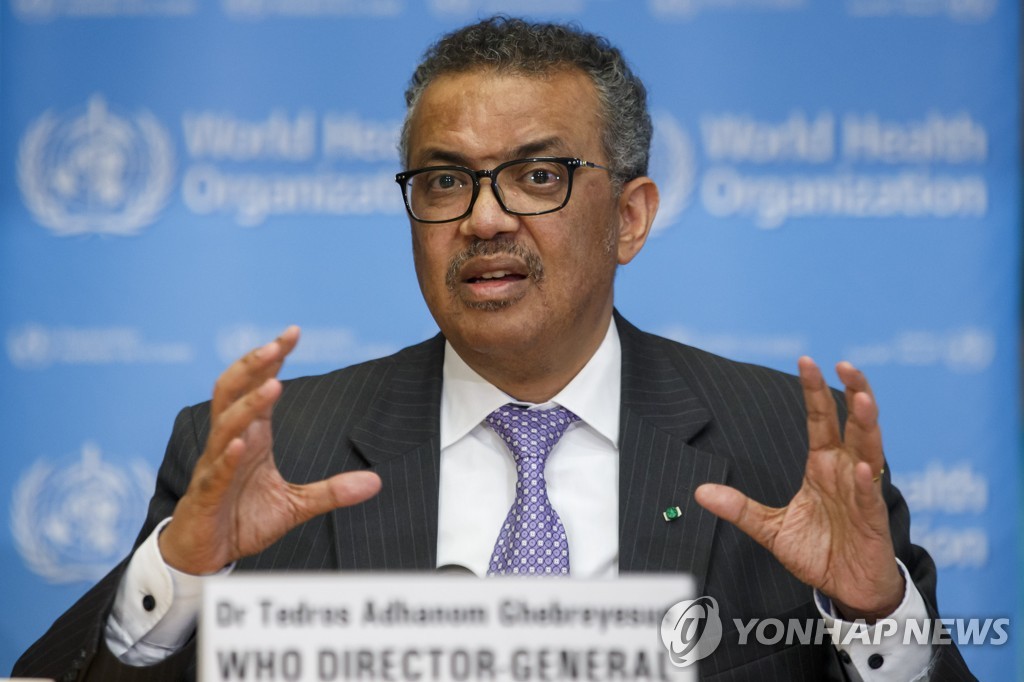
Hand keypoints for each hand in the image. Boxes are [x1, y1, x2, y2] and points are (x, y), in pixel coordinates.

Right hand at [159, 326, 381, 573]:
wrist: (205, 555)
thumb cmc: (242, 519)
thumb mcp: (296, 505)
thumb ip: (332, 491)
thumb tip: (376, 482)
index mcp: (252, 437)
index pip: (258, 387)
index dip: (272, 360)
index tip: (292, 333)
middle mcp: (231, 443)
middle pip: (234, 392)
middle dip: (253, 366)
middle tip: (276, 344)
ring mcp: (215, 467)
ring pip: (225, 425)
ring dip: (248, 405)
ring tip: (273, 385)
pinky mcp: (206, 495)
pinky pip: (215, 471)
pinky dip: (228, 456)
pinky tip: (240, 444)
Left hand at [695, 357, 903, 621]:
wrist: (846, 589)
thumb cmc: (818, 552)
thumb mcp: (770, 528)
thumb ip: (739, 508)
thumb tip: (700, 491)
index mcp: (823, 467)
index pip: (821, 421)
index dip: (814, 392)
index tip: (807, 361)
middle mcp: (846, 472)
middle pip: (853, 424)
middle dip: (853, 393)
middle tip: (846, 365)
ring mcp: (862, 494)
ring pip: (870, 451)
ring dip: (868, 425)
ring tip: (863, 399)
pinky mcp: (873, 521)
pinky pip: (870, 498)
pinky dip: (867, 482)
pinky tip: (863, 466)